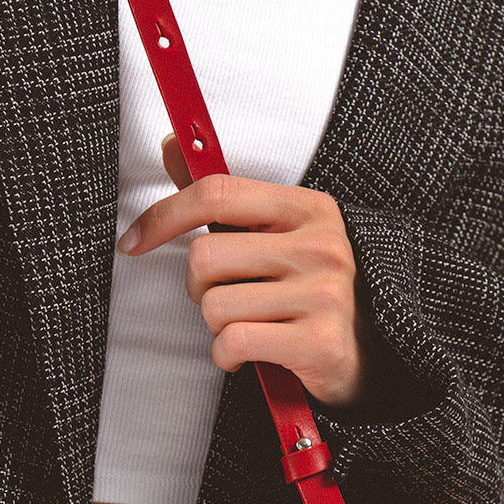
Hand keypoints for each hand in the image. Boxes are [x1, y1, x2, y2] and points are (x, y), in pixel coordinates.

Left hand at [115, 133, 372, 411]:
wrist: (369, 358)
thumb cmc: (313, 295)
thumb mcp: (281, 236)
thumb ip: (226, 198)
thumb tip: (173, 145)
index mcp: (309, 208)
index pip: (217, 193)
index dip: (164, 216)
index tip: (133, 242)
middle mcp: (321, 245)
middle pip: (205, 256)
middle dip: (199, 289)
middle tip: (224, 301)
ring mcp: (324, 294)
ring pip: (215, 307)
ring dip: (217, 328)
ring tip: (247, 329)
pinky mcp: (319, 342)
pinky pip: (234, 343)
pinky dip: (228, 357)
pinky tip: (250, 357)